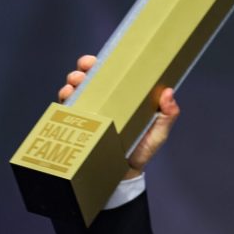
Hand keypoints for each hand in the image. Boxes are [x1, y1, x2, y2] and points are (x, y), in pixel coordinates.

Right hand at [57, 54, 179, 178]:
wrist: (126, 173)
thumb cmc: (144, 148)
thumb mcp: (159, 131)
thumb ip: (168, 114)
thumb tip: (169, 92)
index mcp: (122, 95)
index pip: (110, 73)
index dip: (100, 62)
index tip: (95, 60)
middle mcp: (104, 100)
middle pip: (89, 77)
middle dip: (82, 69)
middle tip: (83, 72)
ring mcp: (90, 111)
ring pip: (75, 89)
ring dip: (71, 83)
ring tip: (74, 86)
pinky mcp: (80, 124)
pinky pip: (67, 109)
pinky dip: (64, 100)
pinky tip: (68, 99)